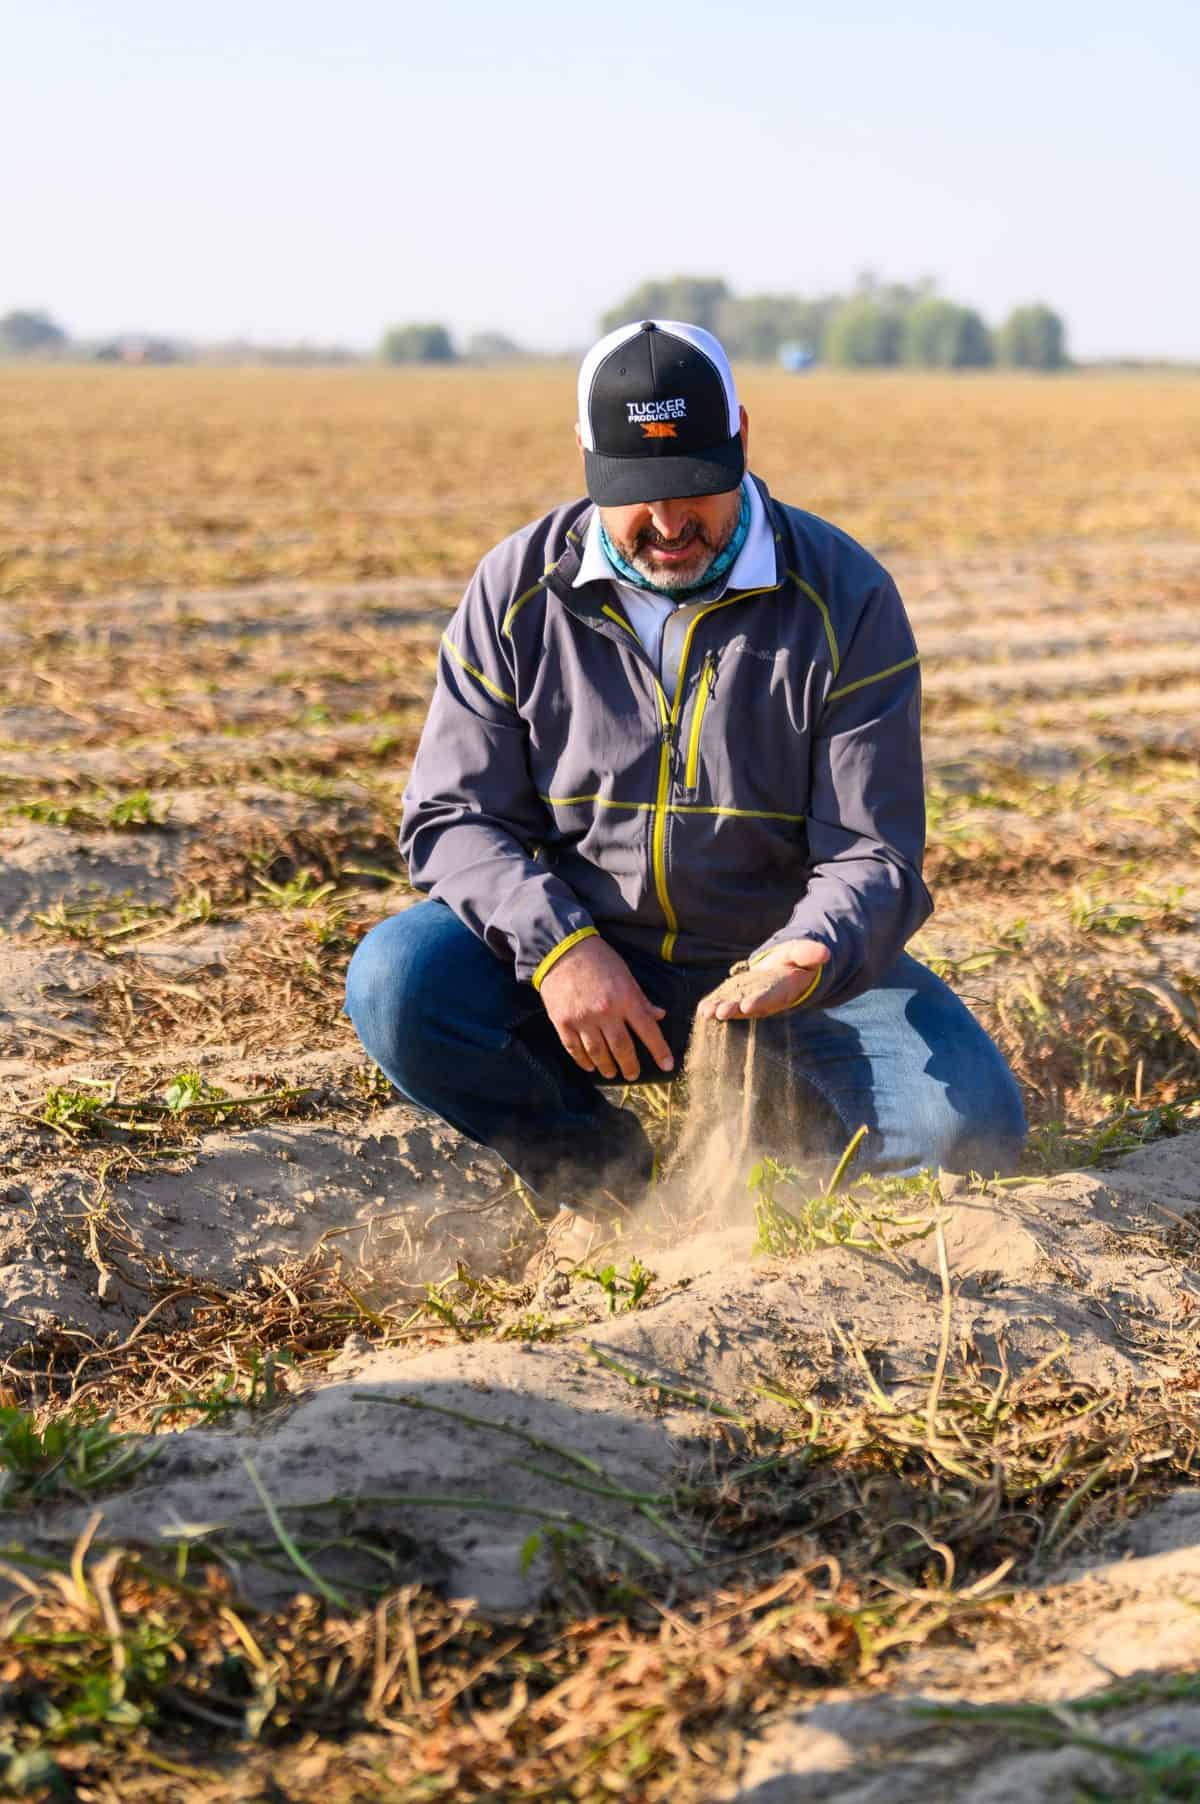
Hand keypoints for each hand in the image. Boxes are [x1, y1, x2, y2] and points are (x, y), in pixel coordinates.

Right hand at [539, 937, 674, 1080]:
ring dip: (607, 1067)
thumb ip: (641, 999)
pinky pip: (574, 1049)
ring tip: (611, 1073)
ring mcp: (582, 1019)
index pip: (648, 1030)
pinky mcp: (563, 1022)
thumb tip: (659, 1015)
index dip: (659, 1050)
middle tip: (633, 1075)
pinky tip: (590, 1066)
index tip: (667, 1065)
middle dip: (630, 1065)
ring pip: (598, 1053)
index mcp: (625, 999)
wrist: (561, 950)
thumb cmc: (598, 959)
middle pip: (622, 1048)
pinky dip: (583, 1061)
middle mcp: (605, 1012)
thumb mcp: (625, 975)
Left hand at [696, 939, 829, 1022]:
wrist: (782, 970)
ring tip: (707, 1013)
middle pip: (748, 1005)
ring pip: (734, 1006)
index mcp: (781, 990)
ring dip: (720, 1010)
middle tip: (721, 1013)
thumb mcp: (803, 954)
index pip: (770, 997)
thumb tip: (825, 953)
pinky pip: (724, 1000)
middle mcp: (764, 999)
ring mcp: (748, 998)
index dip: (759, 1001)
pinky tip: (702, 1010)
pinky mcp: (736, 995)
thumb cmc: (795, 962)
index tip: (747, 1006)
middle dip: (735, 1009)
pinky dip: (713, 1005)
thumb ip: (810, 954)